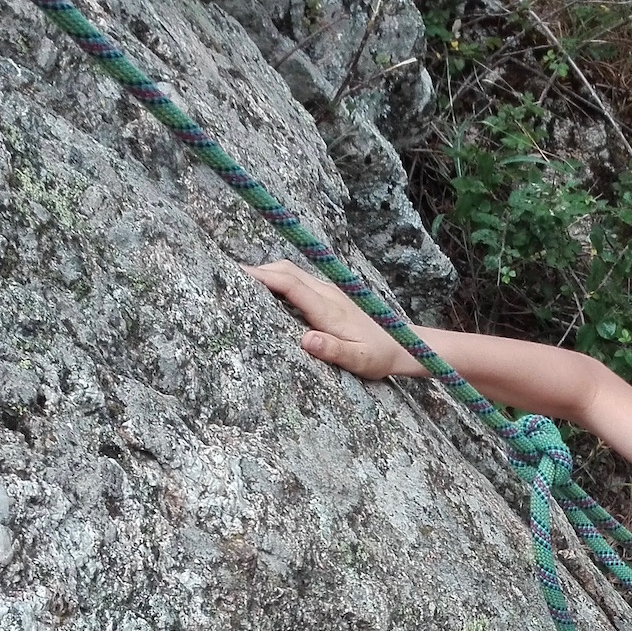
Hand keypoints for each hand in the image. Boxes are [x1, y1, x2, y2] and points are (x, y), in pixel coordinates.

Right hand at [244, 261, 424, 379]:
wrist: (404, 345)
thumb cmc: (379, 355)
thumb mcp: (359, 360)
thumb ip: (333, 350)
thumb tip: (305, 340)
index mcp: (328, 308)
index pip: (290, 284)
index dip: (262, 277)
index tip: (234, 274)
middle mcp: (327, 293)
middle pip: (287, 270)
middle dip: (258, 270)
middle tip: (227, 277)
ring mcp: (329, 291)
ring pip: (292, 272)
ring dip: (267, 273)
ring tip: (239, 283)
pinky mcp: (330, 295)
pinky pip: (299, 281)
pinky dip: (279, 280)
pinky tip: (266, 292)